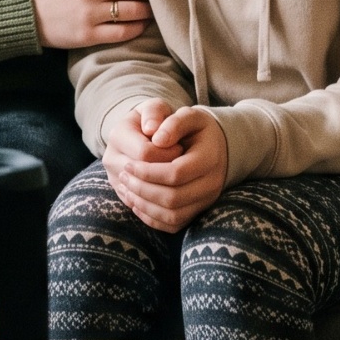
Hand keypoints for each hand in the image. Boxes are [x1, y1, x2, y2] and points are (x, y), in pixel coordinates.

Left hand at [104, 103, 227, 232]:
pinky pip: (173, 224)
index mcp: (210, 158)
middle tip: (123, 175)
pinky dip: (151, 217)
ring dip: (144, 204)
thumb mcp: (188, 115)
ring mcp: (206, 201)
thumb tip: (156, 138)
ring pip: (172, 215)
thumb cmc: (195, 128)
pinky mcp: (197, 212)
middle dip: (142, 188)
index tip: (128, 163)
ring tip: (126, 187)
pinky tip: (135, 202)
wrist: (216, 146)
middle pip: (173, 197)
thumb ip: (173, 122)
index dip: (148, 171)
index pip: (176, 173)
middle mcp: (212, 184)